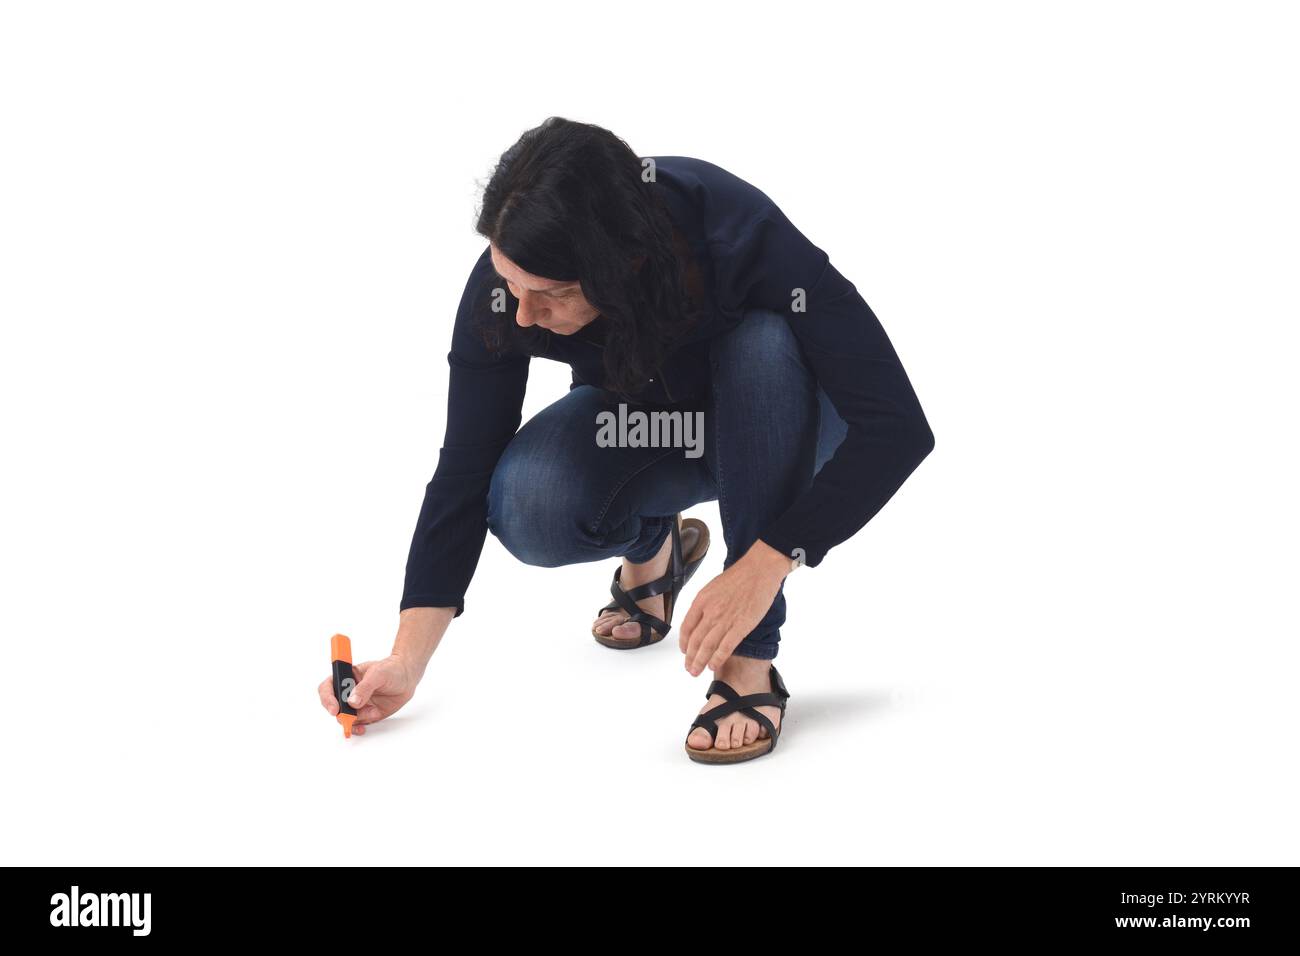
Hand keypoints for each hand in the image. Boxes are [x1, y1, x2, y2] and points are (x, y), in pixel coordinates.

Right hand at [317, 655, 420, 734]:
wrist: (407, 678)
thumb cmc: (392, 669)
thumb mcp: (378, 674)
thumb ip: (365, 687)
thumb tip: (352, 702)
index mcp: (347, 677)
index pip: (328, 687)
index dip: (327, 698)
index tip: (335, 708)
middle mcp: (348, 692)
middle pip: (333, 706)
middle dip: (341, 714)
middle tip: (352, 717)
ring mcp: (356, 704)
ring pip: (344, 718)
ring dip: (357, 719)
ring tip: (374, 712)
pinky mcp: (365, 714)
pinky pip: (355, 724)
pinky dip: (358, 727)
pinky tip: (365, 725)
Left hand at [678, 539, 790, 674]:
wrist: (759, 570)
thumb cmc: (739, 576)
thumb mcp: (713, 587)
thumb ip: (705, 604)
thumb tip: (701, 619)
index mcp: (701, 601)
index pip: (686, 627)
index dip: (684, 643)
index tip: (684, 652)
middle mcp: (710, 612)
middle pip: (695, 641)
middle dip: (690, 658)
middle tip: (689, 668)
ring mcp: (725, 620)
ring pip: (707, 647)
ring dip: (700, 662)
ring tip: (696, 672)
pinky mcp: (741, 626)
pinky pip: (725, 647)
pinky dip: (717, 659)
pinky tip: (713, 666)